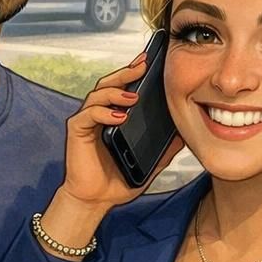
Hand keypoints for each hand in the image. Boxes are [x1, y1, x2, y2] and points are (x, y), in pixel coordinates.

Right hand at [35, 56, 184, 255]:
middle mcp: (100, 113)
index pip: (124, 87)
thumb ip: (164, 149)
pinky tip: (119, 116)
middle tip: (143, 65)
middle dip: (127, 72)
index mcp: (115, 116)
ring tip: (134, 96)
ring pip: (98, 94)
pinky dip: (103, 112)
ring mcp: (87, 121)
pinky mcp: (77, 131)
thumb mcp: (149, 164)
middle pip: (110, 83)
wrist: (96, 200)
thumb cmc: (118, 180)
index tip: (151, 60)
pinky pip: (88, 115)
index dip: (135, 72)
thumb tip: (184, 135)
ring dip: (116, 92)